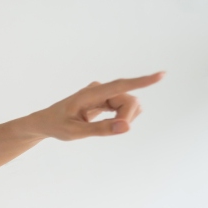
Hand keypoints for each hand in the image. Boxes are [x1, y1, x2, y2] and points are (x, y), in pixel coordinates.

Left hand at [34, 72, 163, 139]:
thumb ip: (101, 130)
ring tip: (102, 127)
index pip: (120, 85)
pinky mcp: (106, 99)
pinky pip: (124, 107)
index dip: (141, 81)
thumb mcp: (75, 133)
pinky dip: (121, 118)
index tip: (161, 75)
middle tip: (112, 131)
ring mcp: (104, 93)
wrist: (46, 122)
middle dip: (126, 118)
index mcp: (90, 93)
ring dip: (124, 119)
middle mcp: (99, 89)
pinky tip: (108, 123)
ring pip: (129, 105)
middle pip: (129, 101)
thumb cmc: (57, 126)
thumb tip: (126, 127)